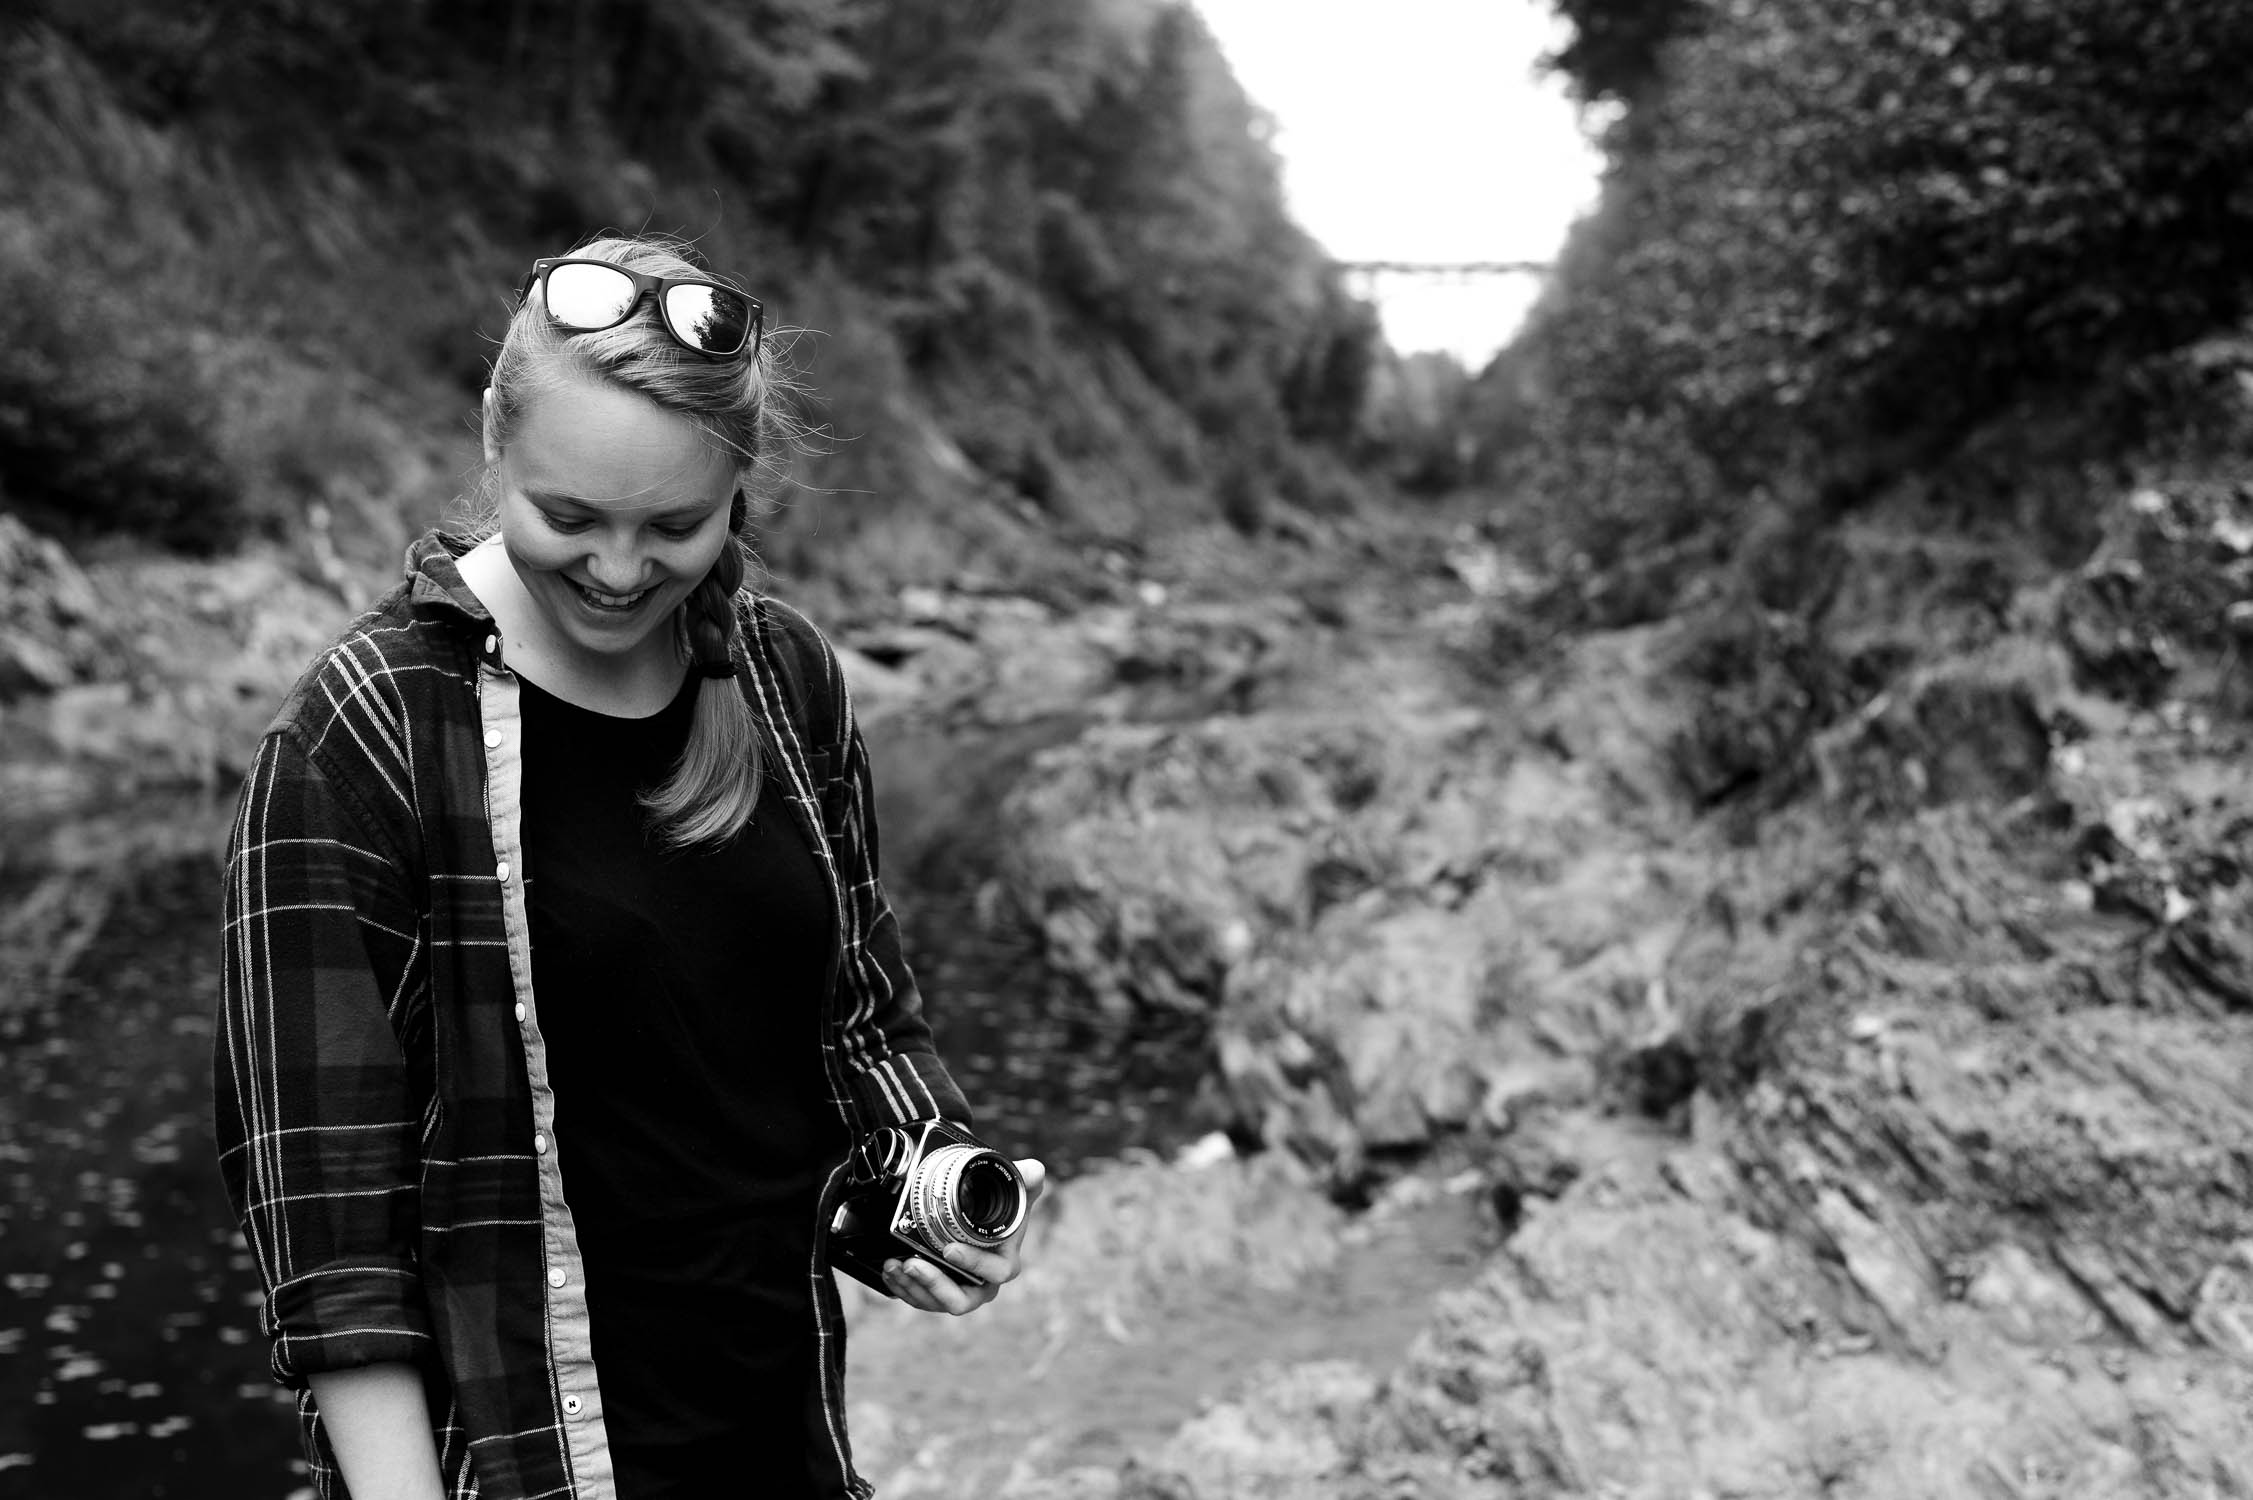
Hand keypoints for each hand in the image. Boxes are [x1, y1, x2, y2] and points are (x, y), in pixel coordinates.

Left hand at [882, 1157, 1045, 1314]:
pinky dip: (901, 1287)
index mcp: (1004, 1264)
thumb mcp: (1010, 1192)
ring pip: (935, 1302)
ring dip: (912, 1287)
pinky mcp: (937, 1293)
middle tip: (912, 1264)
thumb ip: (1023, 1178)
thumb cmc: (997, 1213)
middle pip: (961, 1300)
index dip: (974, 1264)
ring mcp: (958, 1291)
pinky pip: (919, 1298)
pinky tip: (889, 1270)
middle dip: (934, 1285)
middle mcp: (982, 1285)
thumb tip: (1035, 1170)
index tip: (950, 1249)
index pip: (995, 1273)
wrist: (976, 1221)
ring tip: (895, 1265)